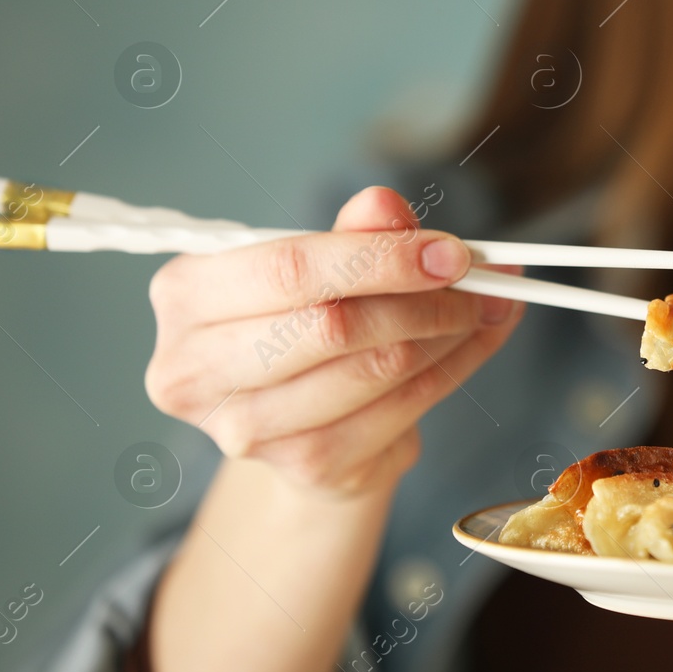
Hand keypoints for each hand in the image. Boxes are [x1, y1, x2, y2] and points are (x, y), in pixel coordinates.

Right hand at [145, 186, 523, 493]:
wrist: (306, 424)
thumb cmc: (306, 325)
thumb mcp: (325, 265)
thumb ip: (353, 232)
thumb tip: (387, 204)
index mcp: (186, 294)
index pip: (289, 268)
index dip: (380, 258)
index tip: (449, 252)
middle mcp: (195, 368)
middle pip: (332, 326)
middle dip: (421, 300)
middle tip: (481, 281)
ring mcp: (245, 430)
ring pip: (375, 369)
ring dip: (448, 335)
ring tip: (486, 307)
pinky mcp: (304, 467)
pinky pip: (401, 409)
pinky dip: (454, 370)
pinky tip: (474, 344)